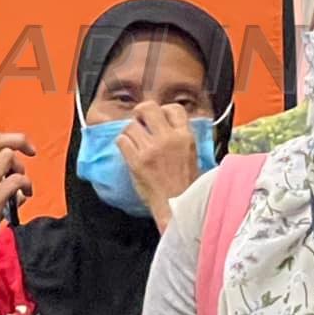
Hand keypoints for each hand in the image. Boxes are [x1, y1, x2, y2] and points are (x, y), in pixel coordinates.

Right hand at [0, 130, 34, 263]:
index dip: (2, 136)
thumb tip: (17, 178)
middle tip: (31, 152)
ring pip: (8, 156)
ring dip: (21, 167)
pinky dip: (26, 185)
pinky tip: (25, 196)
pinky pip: (17, 180)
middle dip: (19, 141)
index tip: (15, 146)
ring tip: (22, 184)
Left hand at [116, 101, 202, 230]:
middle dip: (141, 113)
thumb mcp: (192, 155)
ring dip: (130, 132)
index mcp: (185, 137)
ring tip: (135, 142)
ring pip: (130, 125)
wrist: (178, 206)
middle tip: (140, 123)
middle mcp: (168, 138)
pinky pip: (121, 140)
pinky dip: (122, 144)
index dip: (163, 111)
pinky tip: (129, 151)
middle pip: (148, 108)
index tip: (159, 120)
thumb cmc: (187, 185)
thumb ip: (180, 137)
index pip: (173, 108)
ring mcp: (151, 149)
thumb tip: (165, 124)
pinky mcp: (136, 161)